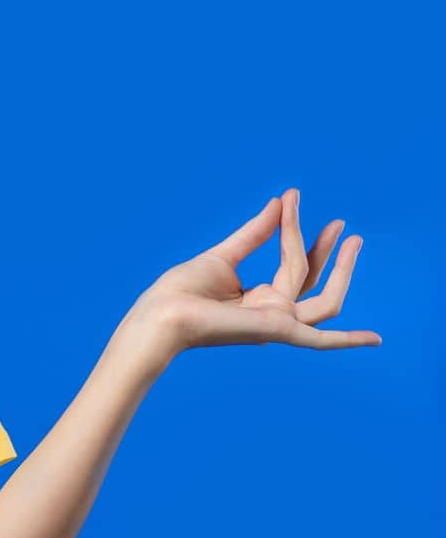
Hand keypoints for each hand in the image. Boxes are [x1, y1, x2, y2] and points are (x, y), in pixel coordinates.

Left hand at [136, 187, 380, 355]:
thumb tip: (279, 204)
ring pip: (325, 299)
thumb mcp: (223, 256)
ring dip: (340, 269)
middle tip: (341, 223)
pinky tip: (375, 339)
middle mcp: (271, 312)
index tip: (292, 196)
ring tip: (350, 237)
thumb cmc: (180, 291)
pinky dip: (348, 341)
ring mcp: (276, 324)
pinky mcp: (276, 331)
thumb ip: (254, 233)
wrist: (162, 313)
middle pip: (311, 279)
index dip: (296, 230)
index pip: (292, 265)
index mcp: (258, 298)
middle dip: (326, 250)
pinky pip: (320, 340)